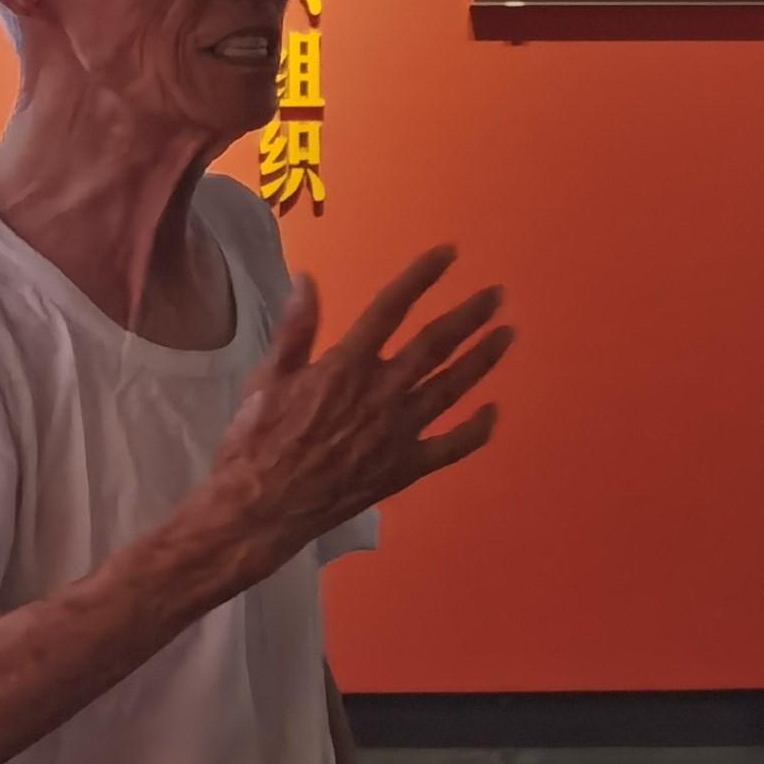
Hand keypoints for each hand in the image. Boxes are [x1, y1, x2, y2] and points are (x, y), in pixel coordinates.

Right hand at [204, 246, 511, 566]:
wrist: (262, 510)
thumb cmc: (256, 442)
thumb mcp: (266, 380)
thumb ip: (295, 330)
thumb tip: (308, 280)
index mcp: (347, 365)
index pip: (391, 309)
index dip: (421, 278)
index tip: (449, 253)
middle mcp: (382, 392)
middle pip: (435, 345)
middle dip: (469, 316)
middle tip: (498, 294)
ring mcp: (399, 432)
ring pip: (452, 388)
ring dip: (482, 359)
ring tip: (507, 335)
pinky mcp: (405, 467)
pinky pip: (451, 447)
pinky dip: (476, 430)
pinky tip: (494, 413)